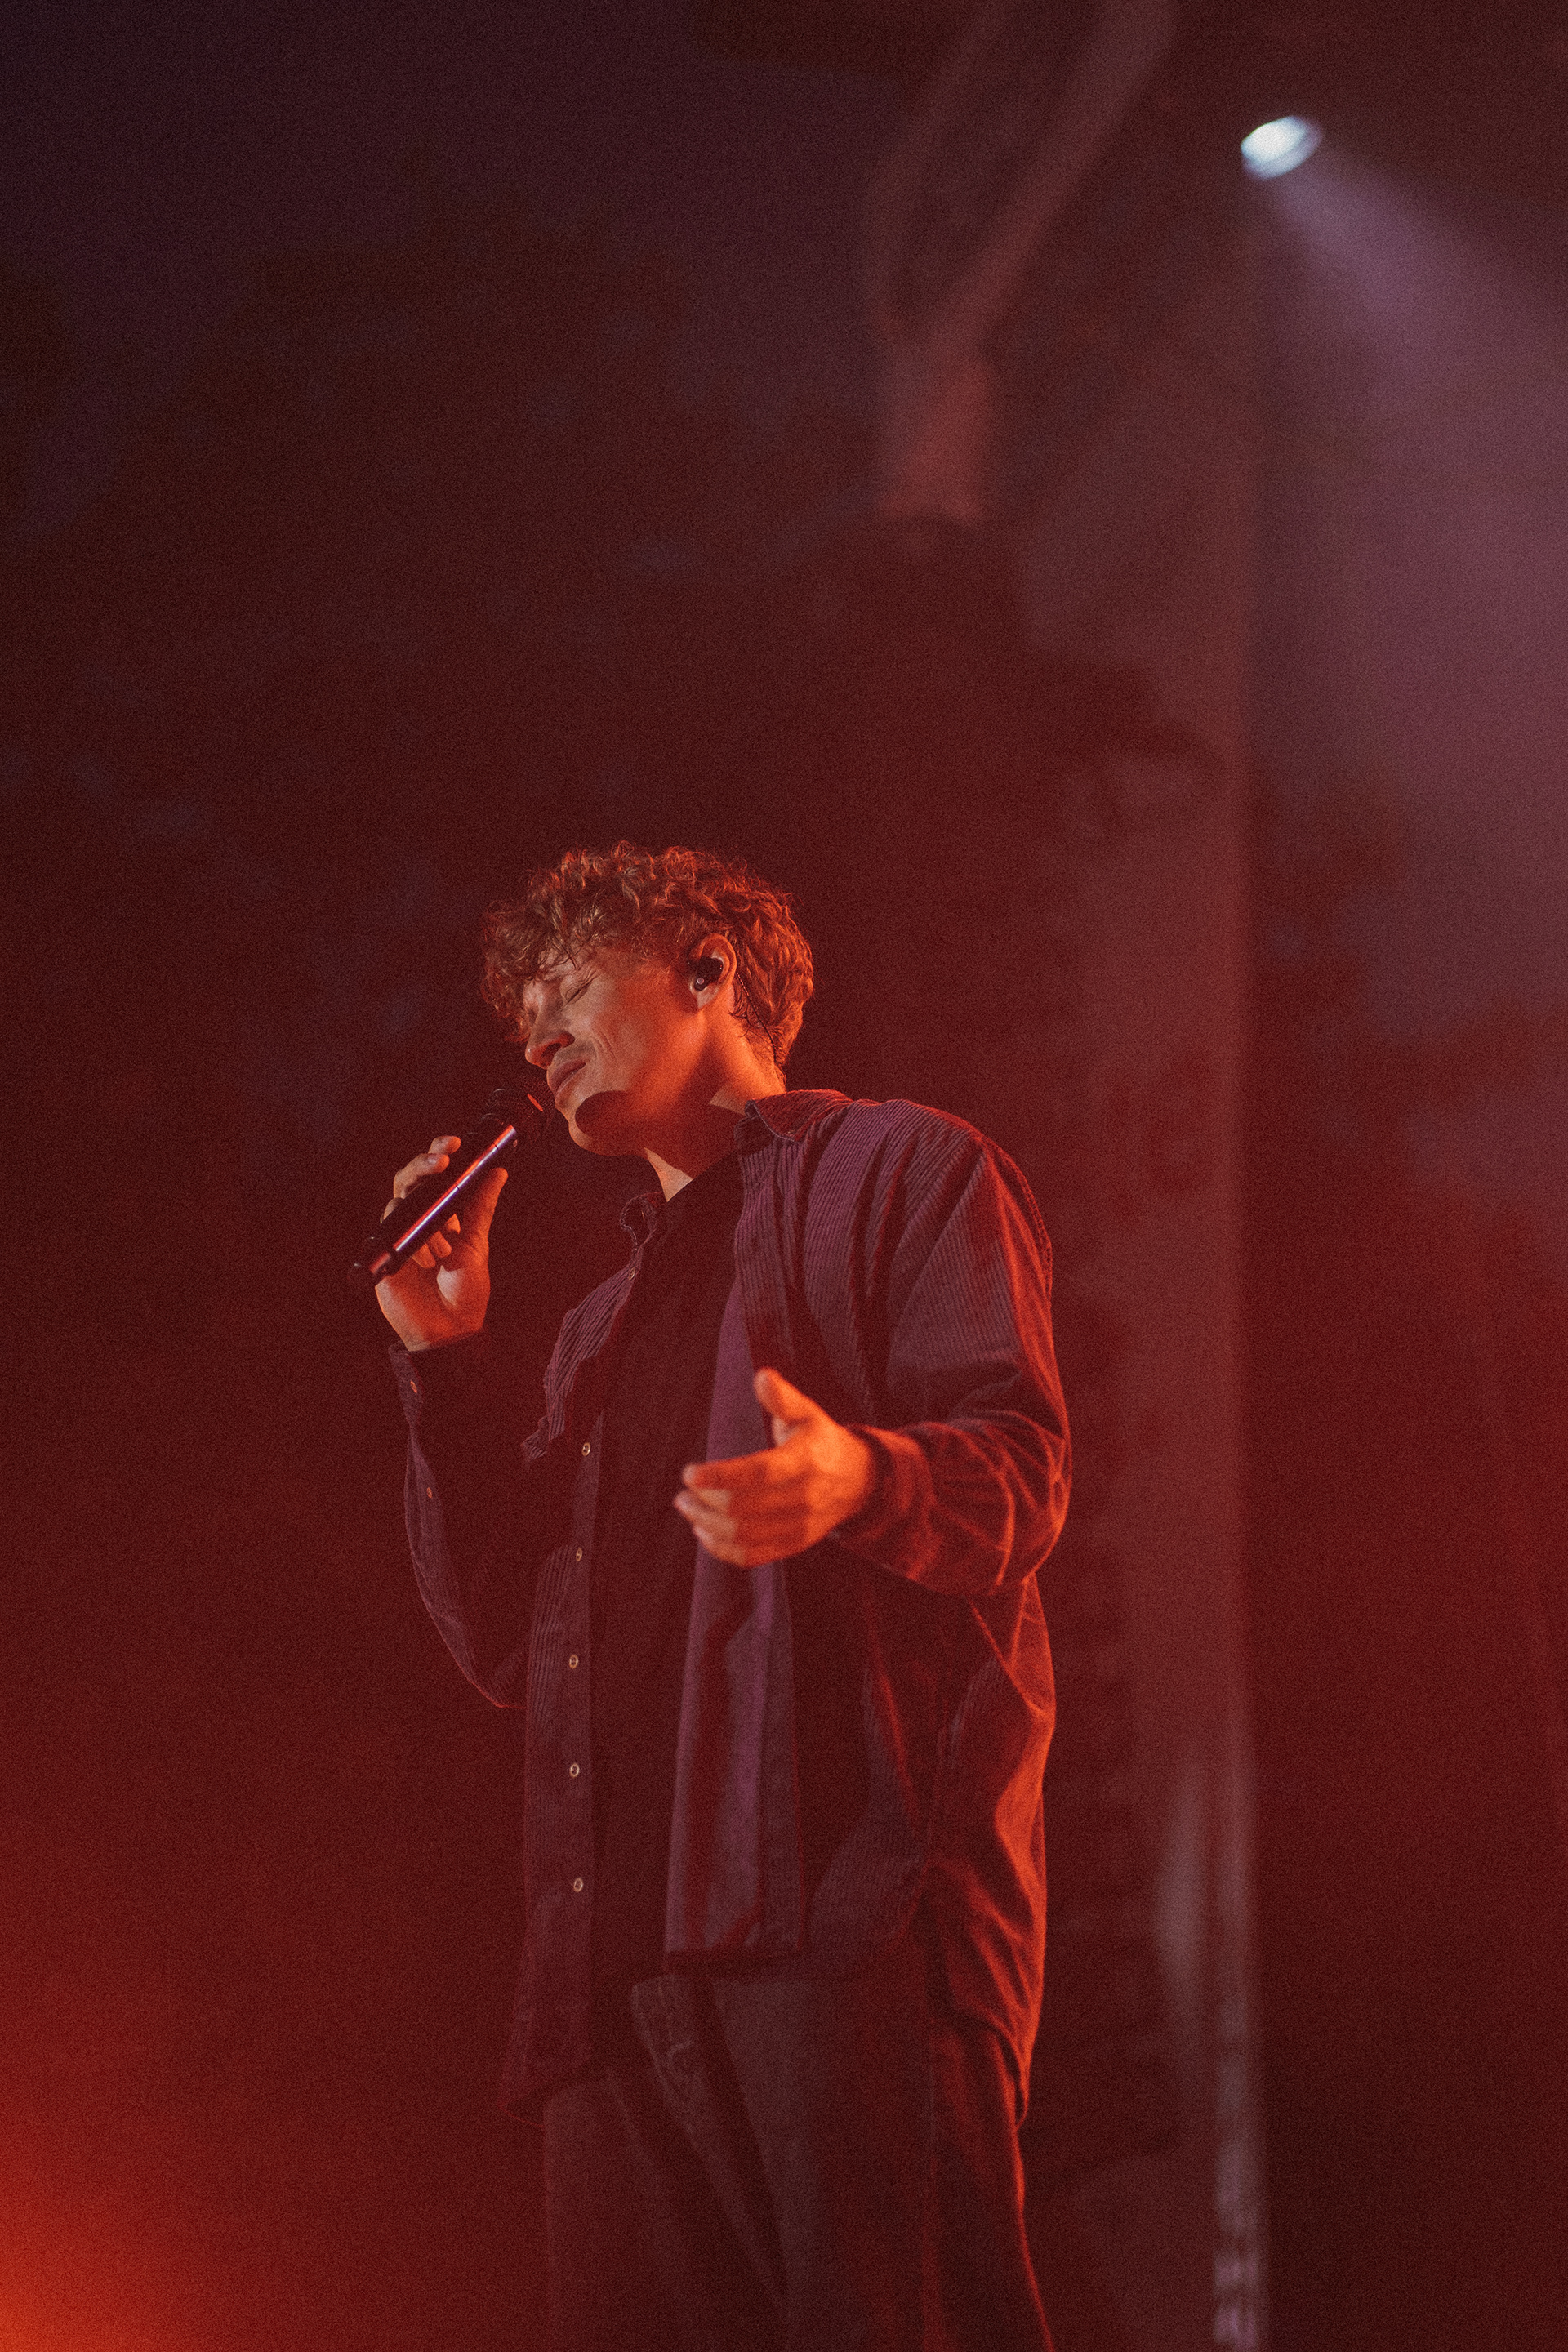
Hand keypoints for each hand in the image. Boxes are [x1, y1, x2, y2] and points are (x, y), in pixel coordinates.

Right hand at [374, 1136, 508, 1351]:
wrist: (449, 1330)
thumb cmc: (464, 1291)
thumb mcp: (476, 1243)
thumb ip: (481, 1207)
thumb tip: (498, 1171)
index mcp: (442, 1214)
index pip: (435, 1174)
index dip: (438, 1153)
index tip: (453, 1142)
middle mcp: (418, 1220)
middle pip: (410, 1179)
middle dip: (424, 1165)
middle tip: (441, 1161)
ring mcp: (400, 1235)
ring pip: (400, 1203)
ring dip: (427, 1221)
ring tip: (443, 1251)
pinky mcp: (385, 1255)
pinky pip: (389, 1233)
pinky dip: (411, 1242)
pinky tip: (426, 1260)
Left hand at [674, 1368, 874, 1567]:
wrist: (856, 1480)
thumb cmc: (820, 1441)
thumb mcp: (807, 1413)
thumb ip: (782, 1398)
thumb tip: (762, 1376)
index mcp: (805, 1462)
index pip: (758, 1473)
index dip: (720, 1476)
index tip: (689, 1472)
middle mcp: (804, 1498)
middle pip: (743, 1508)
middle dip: (704, 1500)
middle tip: (684, 1489)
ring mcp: (799, 1526)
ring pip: (742, 1536)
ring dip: (706, 1523)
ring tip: (686, 1506)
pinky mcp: (793, 1545)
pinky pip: (751, 1556)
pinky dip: (721, 1548)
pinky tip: (703, 1530)